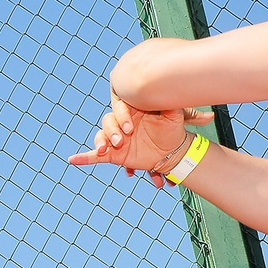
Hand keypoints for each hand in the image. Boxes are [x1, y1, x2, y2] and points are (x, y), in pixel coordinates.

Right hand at [64, 97, 213, 185]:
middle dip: (112, 132)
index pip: (119, 111)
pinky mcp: (113, 154)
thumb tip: (195, 107)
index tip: (130, 128)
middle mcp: (120, 124)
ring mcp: (115, 139)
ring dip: (103, 143)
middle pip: (108, 123)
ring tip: (108, 150)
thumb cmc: (170, 127)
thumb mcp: (174, 115)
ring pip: (102, 138)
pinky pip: (94, 156)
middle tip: (123, 140)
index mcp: (131, 112)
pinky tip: (72, 160)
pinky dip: (83, 158)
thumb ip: (177, 107)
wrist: (171, 148)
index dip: (121, 118)